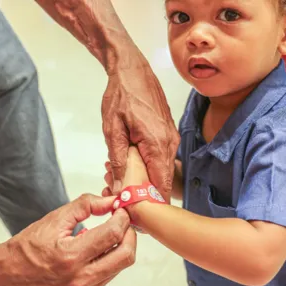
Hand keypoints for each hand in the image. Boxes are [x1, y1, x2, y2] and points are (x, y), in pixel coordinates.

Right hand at [0, 194, 135, 285]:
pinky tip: (98, 249)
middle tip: (123, 221)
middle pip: (126, 255)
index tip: (121, 209)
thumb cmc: (27, 249)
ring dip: (121, 246)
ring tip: (110, 233)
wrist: (7, 279)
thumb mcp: (54, 220)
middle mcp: (79, 279)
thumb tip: (111, 201)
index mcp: (71, 256)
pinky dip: (110, 259)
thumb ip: (86, 206)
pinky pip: (108, 276)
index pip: (113, 233)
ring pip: (120, 266)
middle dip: (130, 234)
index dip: (122, 217)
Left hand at [101, 59, 179, 201]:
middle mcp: (170, 143)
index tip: (140, 215)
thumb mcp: (113, 129)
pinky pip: (162, 157)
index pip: (161, 184)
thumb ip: (120, 161)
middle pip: (163, 179)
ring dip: (146, 178)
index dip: (153, 203)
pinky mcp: (169, 133)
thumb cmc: (121, 96)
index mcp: (158, 144)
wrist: (133, 70)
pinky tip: (132, 163)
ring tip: (123, 179)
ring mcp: (172, 138)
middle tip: (123, 196)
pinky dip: (150, 166)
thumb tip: (122, 189)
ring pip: (163, 169)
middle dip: (146, 192)